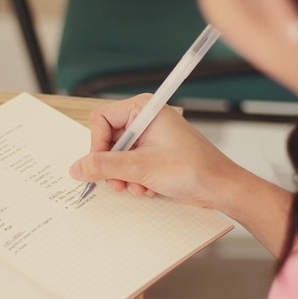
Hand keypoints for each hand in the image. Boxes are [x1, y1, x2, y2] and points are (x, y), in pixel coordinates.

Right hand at [70, 94, 245, 209]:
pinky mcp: (154, 154)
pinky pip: (130, 165)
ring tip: (137, 187)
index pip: (101, 119)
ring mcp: (150, 138)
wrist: (220, 187)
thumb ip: (105, 166)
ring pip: (118, 156)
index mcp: (144, 109)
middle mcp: (145, 120)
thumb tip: (77, 168)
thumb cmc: (193, 168)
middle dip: (112, 166)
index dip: (97, 145)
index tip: (100, 166)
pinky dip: (134, 179)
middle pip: (107, 140)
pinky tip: (147, 188)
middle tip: (118, 183)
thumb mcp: (141, 168)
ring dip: (124, 176)